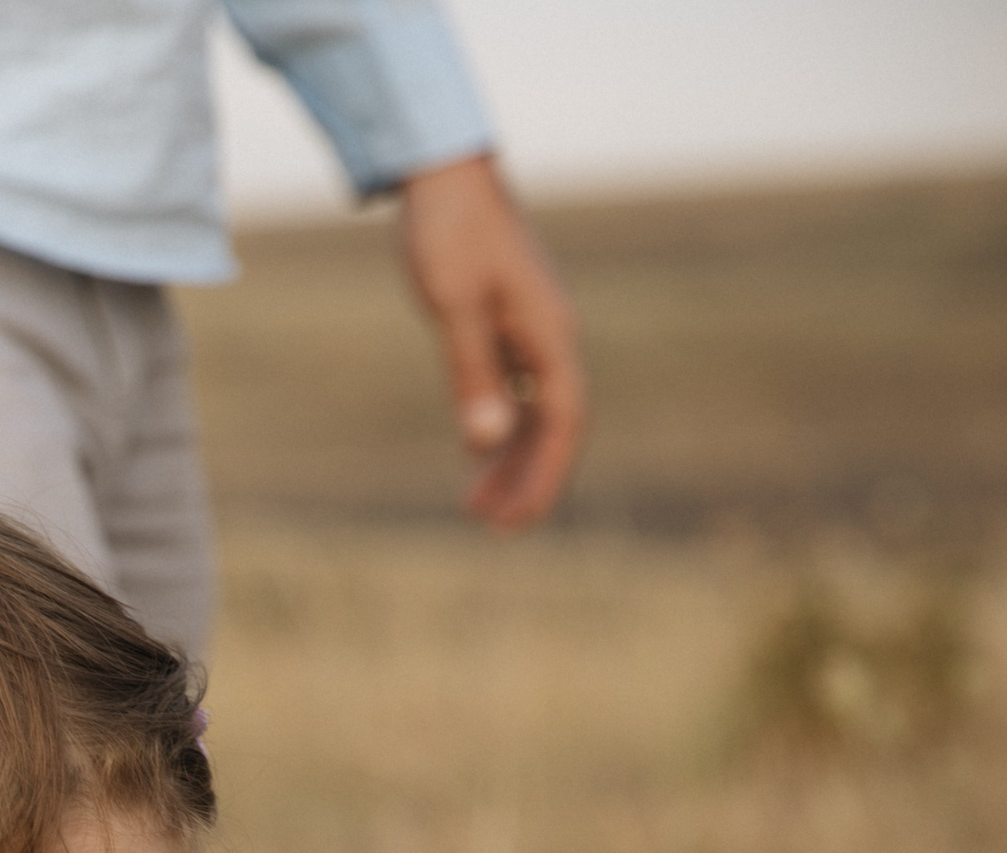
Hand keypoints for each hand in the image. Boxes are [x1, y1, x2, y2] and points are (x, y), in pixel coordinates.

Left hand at [396, 154, 585, 530]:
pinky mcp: (510, 319)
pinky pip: (517, 387)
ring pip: (534, 410)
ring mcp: (534, 328)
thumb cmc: (448, 233)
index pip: (564, 425)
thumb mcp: (452, 306)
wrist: (443, 172)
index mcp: (551, 335)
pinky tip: (474, 451)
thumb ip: (471, 374)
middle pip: (554, 426)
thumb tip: (485, 443)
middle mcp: (553, 336)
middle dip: (527, 479)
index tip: (514, 521)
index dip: (543, 478)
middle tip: (491, 527)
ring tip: (473, 503)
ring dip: (510, 457)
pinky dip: (499, 423)